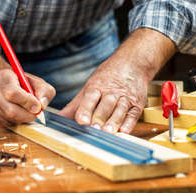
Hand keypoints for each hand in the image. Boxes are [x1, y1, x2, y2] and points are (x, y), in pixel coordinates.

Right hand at [0, 69, 55, 126]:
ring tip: (27, 110)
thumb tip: (42, 105)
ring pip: (10, 119)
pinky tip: (19, 113)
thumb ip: (44, 91)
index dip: (27, 102)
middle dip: (28, 115)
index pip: (13, 93)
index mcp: (4, 78)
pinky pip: (7, 124)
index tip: (38, 107)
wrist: (6, 85)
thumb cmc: (24, 83)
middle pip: (10, 111)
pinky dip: (17, 121)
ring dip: (23, 119)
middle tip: (36, 113)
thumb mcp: (37, 82)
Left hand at [59, 28, 175, 132]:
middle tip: (94, 129)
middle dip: (100, 117)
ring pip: (120, 110)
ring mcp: (126, 97)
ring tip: (108, 132)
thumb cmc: (108, 78)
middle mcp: (112, 92)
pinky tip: (124, 131)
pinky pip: (133, 114)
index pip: (90, 97)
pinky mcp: (137, 104)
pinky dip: (129, 123)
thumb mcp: (90, 86)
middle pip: (105, 105)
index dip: (86, 109)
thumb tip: (58, 118)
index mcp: (97, 86)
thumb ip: (75, 105)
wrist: (133, 63)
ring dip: (114, 121)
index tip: (81, 120)